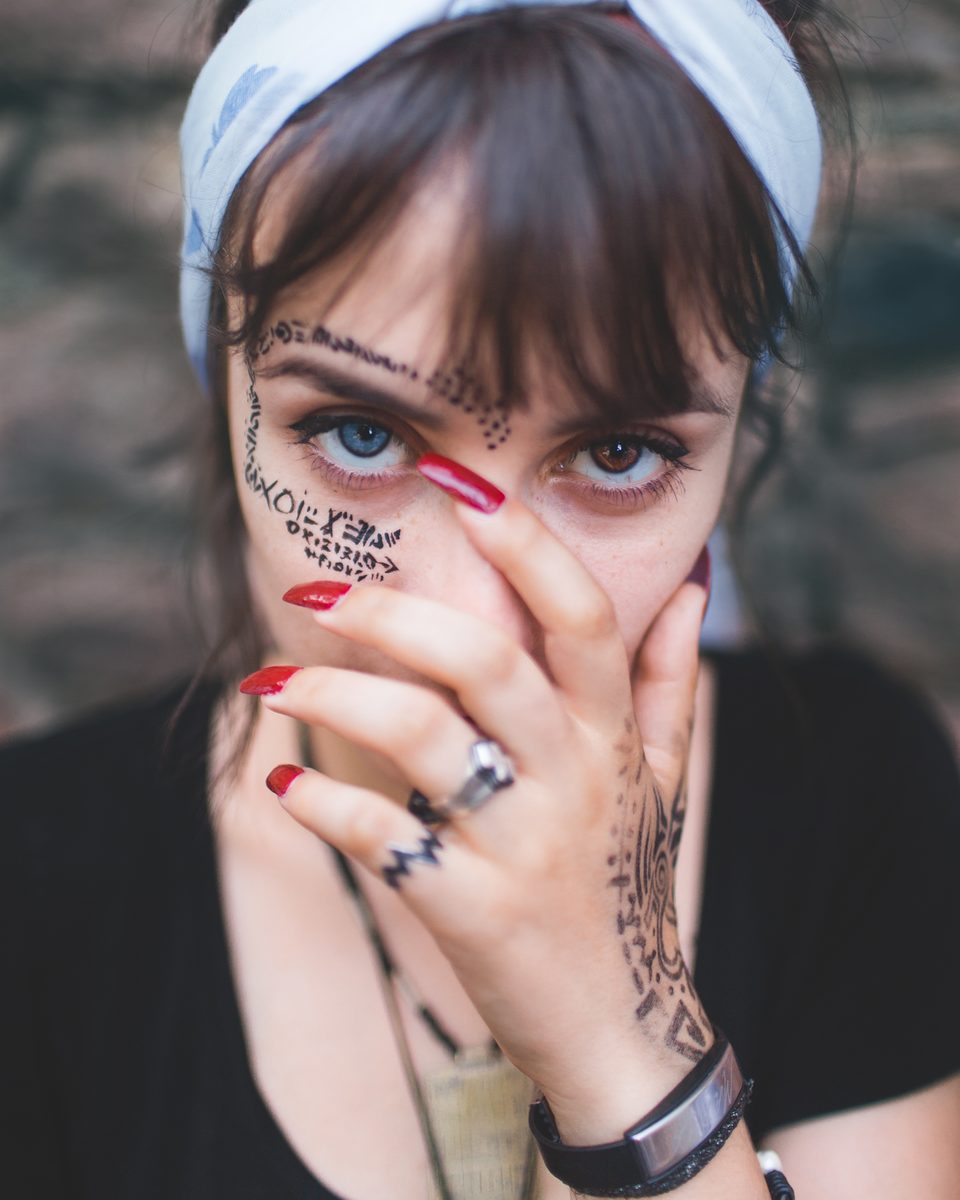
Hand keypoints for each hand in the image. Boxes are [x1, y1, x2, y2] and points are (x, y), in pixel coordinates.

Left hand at [241, 457, 710, 1139]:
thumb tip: (695, 584)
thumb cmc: (629, 886)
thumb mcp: (666, 781)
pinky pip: (385, 840)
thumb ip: (671, 679)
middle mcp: (575, 778)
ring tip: (272, 682)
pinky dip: (321, 805)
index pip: (581, 616)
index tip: (461, 484)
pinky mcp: (473, 911)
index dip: (526, 543)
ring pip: (424, 739)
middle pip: (486, 662)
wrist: (623, 1031)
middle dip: (393, 614)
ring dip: (335, 697)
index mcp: (613, 737)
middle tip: (313, 588)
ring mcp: (524, 846)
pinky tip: (280, 780)